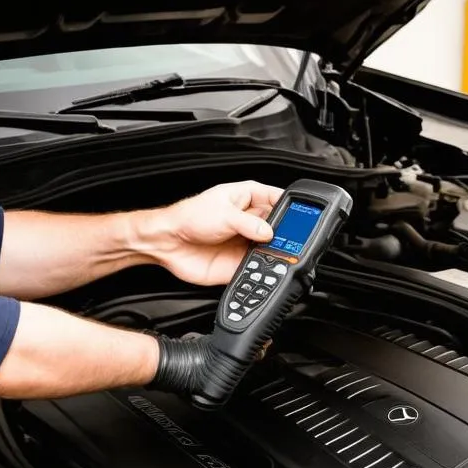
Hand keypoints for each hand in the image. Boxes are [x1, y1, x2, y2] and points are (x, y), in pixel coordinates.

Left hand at [139, 181, 282, 285]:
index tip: (300, 216)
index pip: (277, 199)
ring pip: (271, 248)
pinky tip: (262, 266)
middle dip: (285, 233)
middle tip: (288, 239)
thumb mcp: (223, 214)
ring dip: (274, 252)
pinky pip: (257, 267)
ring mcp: (246, 242)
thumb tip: (270, 232)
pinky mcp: (240, 262)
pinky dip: (262, 268)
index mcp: (248, 198)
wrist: (168, 242)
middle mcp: (249, 220)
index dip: (290, 206)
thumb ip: (249, 224)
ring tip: (274, 253)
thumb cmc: (189, 217)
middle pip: (279, 226)